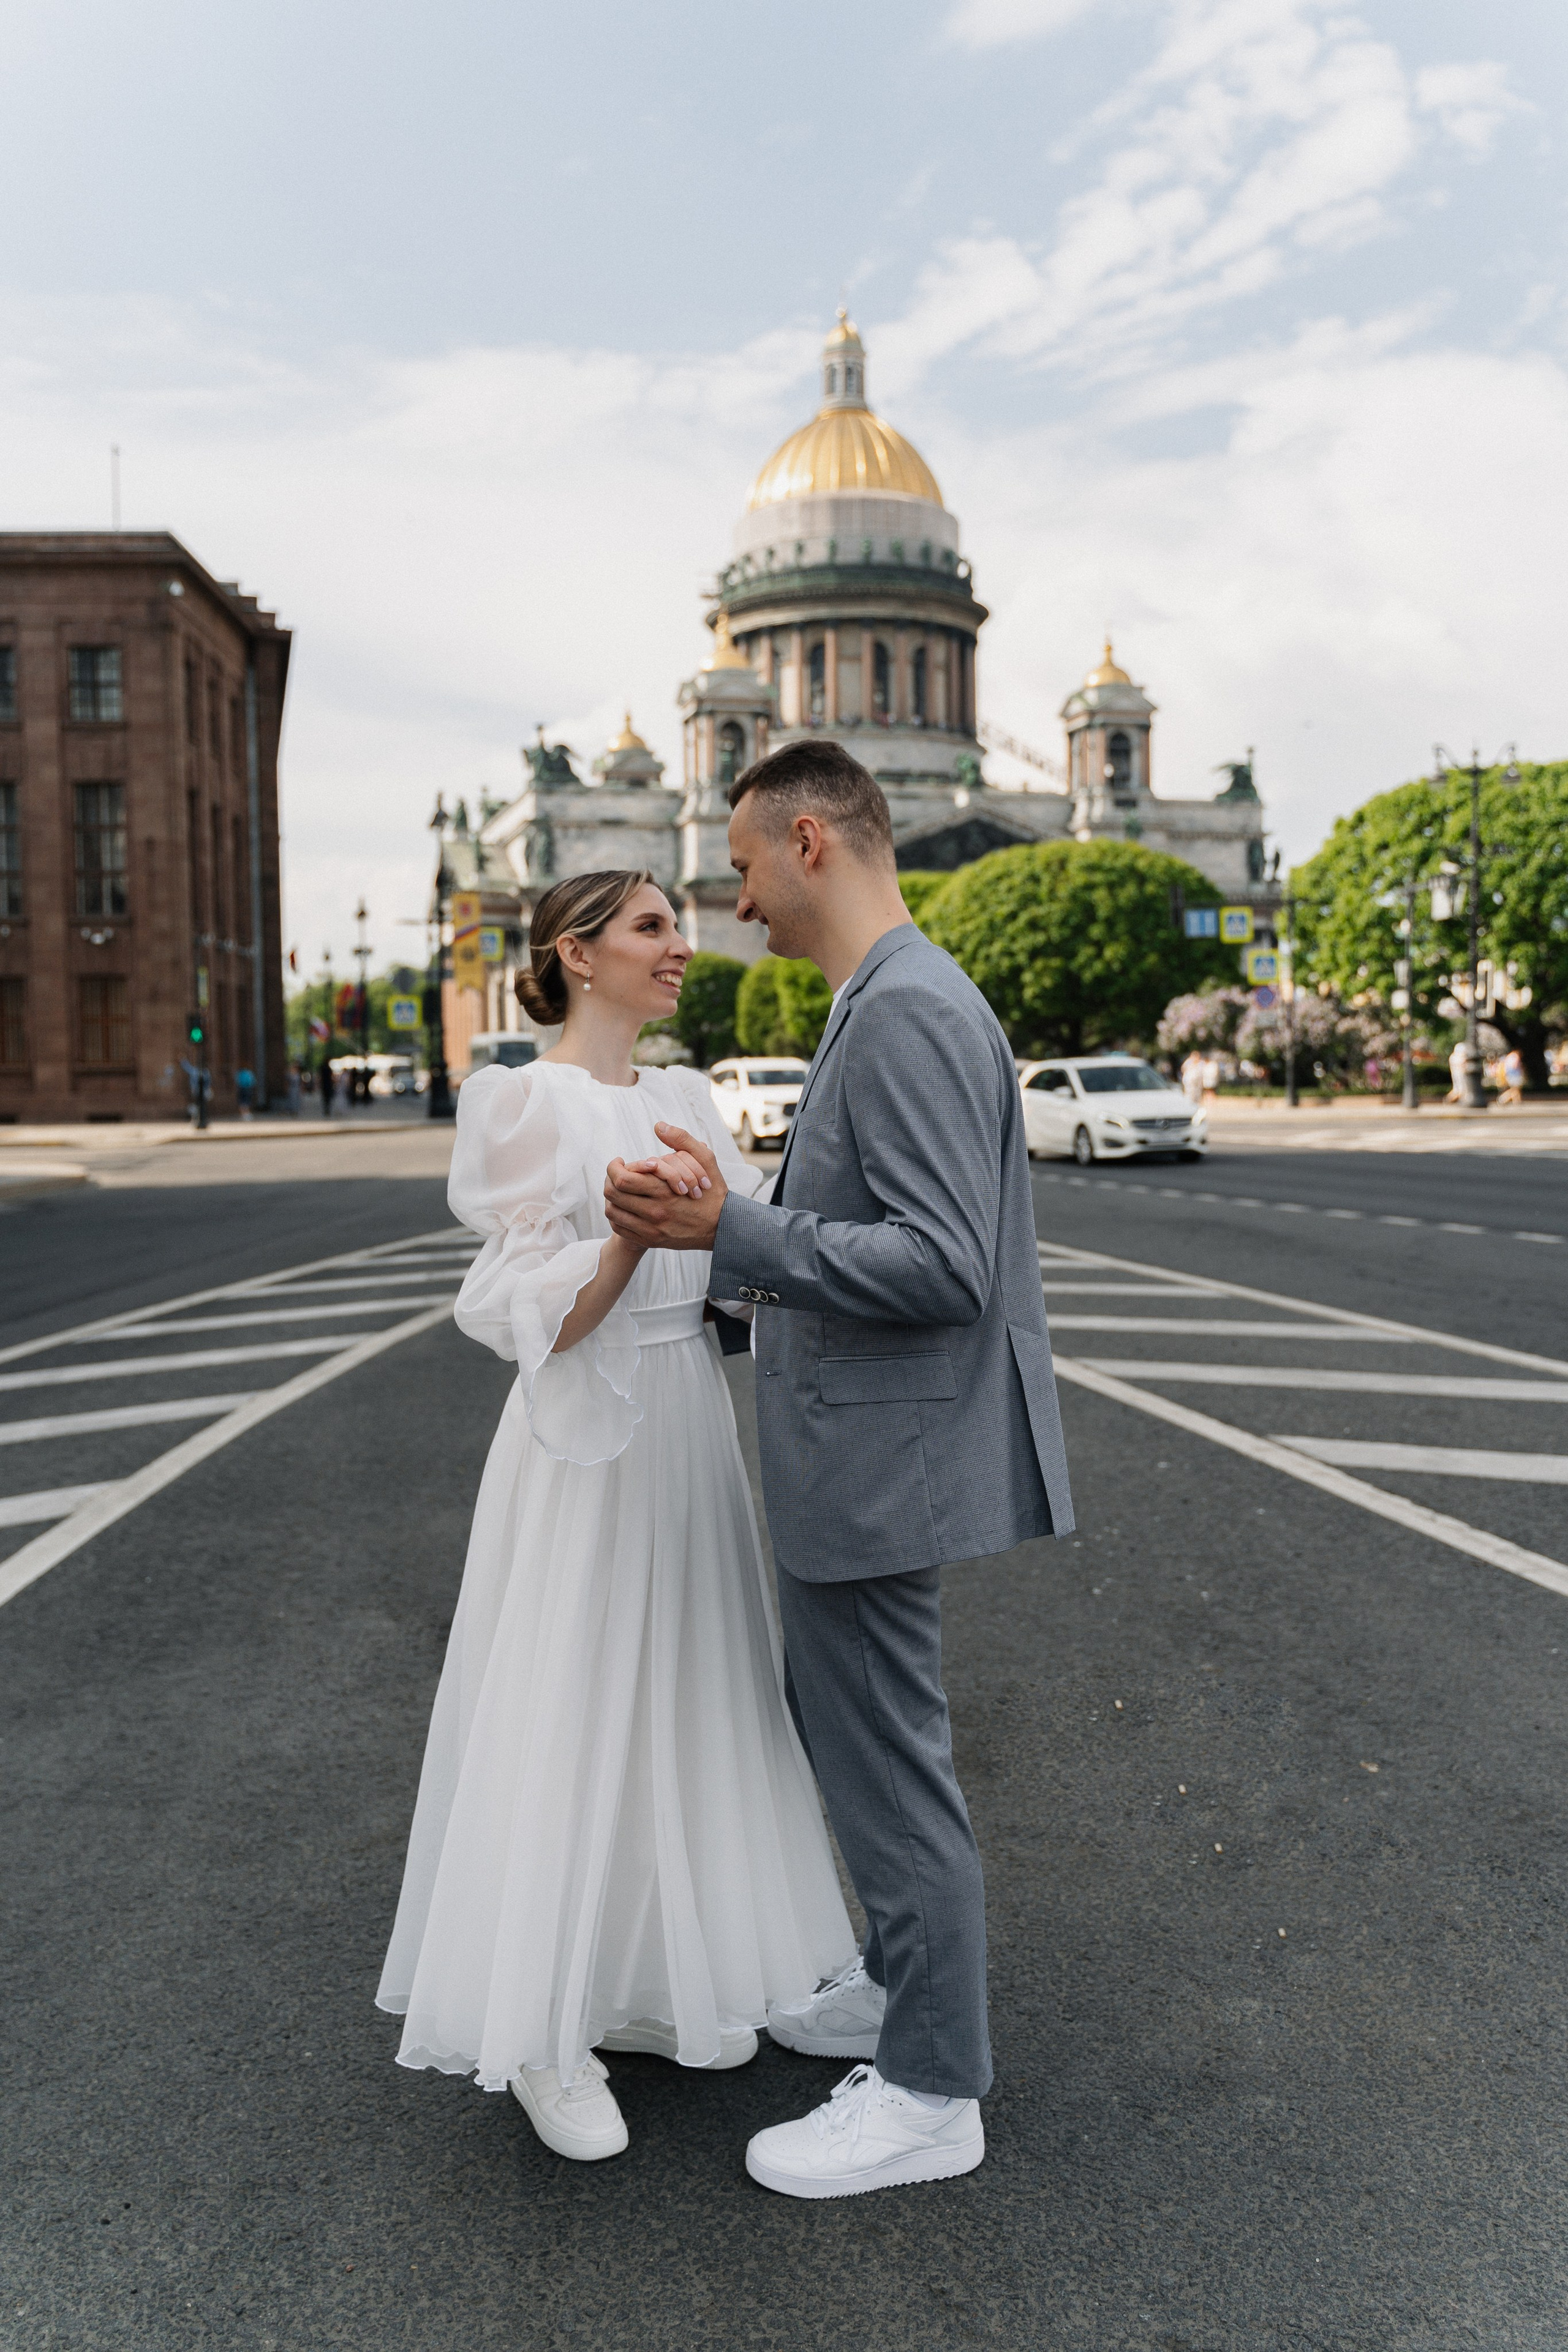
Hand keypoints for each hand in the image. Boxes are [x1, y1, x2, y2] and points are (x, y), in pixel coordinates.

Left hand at [605, 1124, 726, 1249]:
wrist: (722, 1227)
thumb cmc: (712, 1191)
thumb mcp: (706, 1160)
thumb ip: (683, 1139)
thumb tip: (659, 1126)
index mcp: (664, 1191)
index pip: (622, 1179)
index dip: (614, 1167)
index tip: (619, 1162)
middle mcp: (655, 1212)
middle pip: (612, 1195)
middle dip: (609, 1179)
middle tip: (616, 1174)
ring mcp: (651, 1229)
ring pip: (612, 1212)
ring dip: (612, 1198)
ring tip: (620, 1189)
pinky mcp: (650, 1240)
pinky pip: (620, 1228)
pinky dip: (617, 1215)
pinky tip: (625, 1206)